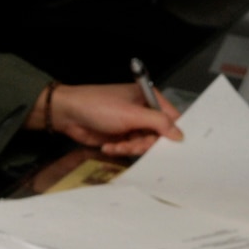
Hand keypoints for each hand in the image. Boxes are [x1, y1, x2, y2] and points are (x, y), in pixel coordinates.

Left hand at [43, 83, 181, 155]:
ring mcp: (132, 125)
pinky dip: (120, 150)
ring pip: (144, 145)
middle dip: (145, 144)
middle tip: (132, 145)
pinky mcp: (122, 137)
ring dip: (130, 149)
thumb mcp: (131, 114)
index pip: (171, 118)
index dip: (171, 133)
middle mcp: (143, 111)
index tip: (168, 147)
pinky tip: (109, 146)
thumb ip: (158, 123)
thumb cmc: (97, 105)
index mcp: (149, 98)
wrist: (68, 114)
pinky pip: (130, 149)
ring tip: (116, 145)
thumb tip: (180, 134)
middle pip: (158, 136)